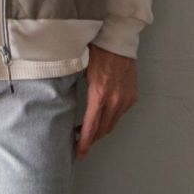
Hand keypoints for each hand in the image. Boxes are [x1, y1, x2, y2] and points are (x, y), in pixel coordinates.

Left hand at [75, 45, 138, 160]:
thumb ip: (73, 90)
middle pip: (103, 130)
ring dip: (100, 129)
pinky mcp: (132, 95)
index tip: (78, 154)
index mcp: (99, 94)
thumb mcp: (78, 70)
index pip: (91, 127)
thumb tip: (61, 105)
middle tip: (78, 142)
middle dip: (91, 139)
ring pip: (112, 123)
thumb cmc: (95, 51)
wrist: (117, 39)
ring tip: (87, 130)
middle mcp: (115, 100)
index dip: (84, 144)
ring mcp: (125, 99)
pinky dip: (110, 117)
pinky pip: (120, 113)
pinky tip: (101, 115)